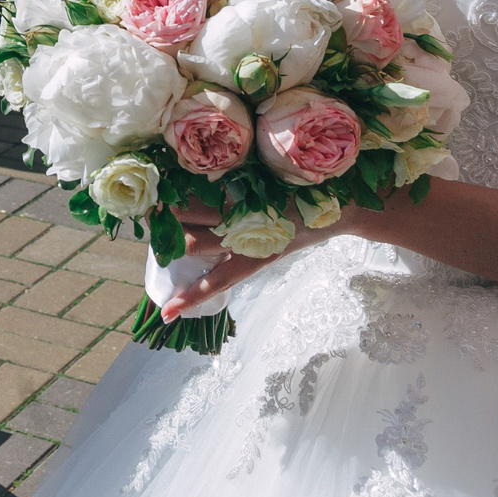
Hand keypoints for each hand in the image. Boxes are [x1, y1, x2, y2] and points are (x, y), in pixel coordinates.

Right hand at [157, 197, 340, 320]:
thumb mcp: (271, 248)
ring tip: (162, 202)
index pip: (213, 284)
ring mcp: (246, 211)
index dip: (188, 300)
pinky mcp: (249, 187)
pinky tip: (176, 181)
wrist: (341, 205)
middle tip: (156, 222)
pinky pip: (210, 186)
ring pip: (193, 212)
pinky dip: (190, 185)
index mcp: (253, 259)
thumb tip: (202, 243)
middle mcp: (246, 238)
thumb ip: (241, 249)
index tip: (166, 315)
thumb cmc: (302, 228)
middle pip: (191, 242)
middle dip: (167, 234)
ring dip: (172, 207)